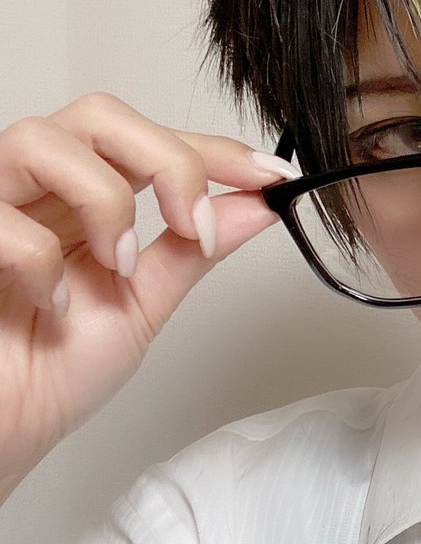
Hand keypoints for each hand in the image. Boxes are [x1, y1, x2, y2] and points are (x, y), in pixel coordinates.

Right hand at [0, 93, 297, 502]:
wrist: (2, 428)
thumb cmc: (51, 370)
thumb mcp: (143, 303)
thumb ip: (193, 249)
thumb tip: (260, 205)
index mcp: (84, 195)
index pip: (154, 142)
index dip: (216, 151)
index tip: (271, 176)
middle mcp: (37, 185)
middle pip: (102, 115)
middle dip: (165, 161)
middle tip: (192, 226)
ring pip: (45, 140)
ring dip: (102, 203)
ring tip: (117, 264)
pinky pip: (0, 217)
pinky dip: (40, 261)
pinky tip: (53, 303)